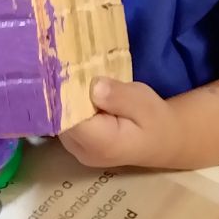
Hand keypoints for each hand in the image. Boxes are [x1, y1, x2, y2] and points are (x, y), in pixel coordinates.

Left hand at [58, 79, 176, 170]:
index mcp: (101, 143)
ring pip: (57, 120)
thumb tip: (94, 86)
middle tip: (68, 67)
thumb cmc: (155, 120)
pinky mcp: (75, 144)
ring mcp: (76, 150)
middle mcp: (83, 151)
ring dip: (63, 99)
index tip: (66, 71)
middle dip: (61, 94)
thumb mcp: (144, 102)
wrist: (160, 140)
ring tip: (71, 75)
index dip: (63, 94)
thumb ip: (119, 96)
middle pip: (58, 119)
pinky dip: (67, 106)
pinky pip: (63, 122)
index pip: (68, 118)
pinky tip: (75, 90)